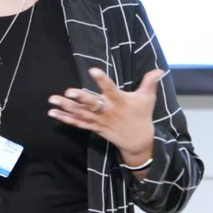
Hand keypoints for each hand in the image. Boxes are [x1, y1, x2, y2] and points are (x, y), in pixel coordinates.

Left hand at [47, 67, 161, 162]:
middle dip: (80, 98)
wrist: (139, 142)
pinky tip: (53, 114)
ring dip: (65, 108)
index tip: (92, 70)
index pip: (110, 88)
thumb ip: (150, 82)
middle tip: (68, 92)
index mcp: (119, 101)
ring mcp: (99, 121)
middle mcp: (107, 111)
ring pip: (81, 114)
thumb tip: (160, 69)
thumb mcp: (147, 99)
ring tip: (52, 101)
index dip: (102, 80)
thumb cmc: (142, 116)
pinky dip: (65, 119)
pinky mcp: (94, 128)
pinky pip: (77, 124)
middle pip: (92, 104)